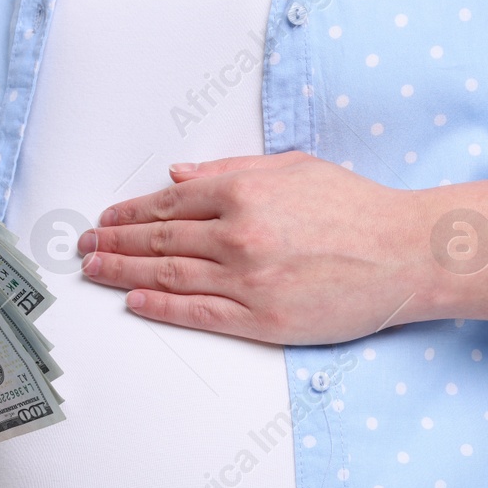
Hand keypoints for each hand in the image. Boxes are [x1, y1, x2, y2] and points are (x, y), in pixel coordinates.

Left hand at [79, 151, 487, 344]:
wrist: (405, 252)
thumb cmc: (355, 207)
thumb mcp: (292, 169)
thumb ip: (231, 171)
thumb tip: (177, 176)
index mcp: (243, 192)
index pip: (168, 203)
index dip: (129, 213)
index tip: (105, 220)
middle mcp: (238, 235)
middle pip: (159, 239)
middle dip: (114, 243)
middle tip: (82, 248)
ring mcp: (248, 280)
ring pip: (169, 275)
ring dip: (124, 272)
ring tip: (94, 272)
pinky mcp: (262, 319)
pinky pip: (199, 313)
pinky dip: (161, 307)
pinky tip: (135, 301)